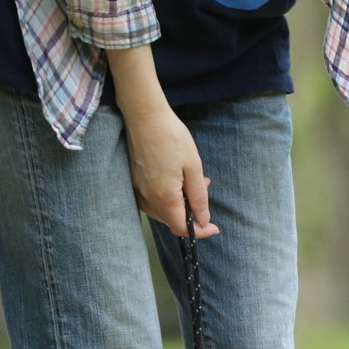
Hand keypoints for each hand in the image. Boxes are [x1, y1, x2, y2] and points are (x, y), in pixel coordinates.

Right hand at [107, 46, 218, 238]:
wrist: (144, 116)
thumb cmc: (171, 137)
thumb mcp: (193, 167)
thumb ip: (198, 196)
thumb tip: (203, 219)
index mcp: (165, 198)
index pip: (182, 229)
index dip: (200, 232)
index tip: (213, 227)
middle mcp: (149, 200)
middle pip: (172, 221)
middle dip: (191, 214)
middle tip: (205, 190)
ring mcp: (139, 192)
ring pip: (163, 211)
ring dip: (180, 204)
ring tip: (194, 181)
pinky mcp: (135, 182)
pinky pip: (153, 200)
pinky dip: (168, 197)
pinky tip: (177, 178)